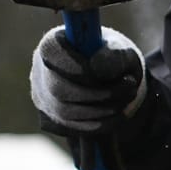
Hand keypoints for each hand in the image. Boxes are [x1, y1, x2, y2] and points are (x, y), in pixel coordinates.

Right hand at [29, 25, 145, 133]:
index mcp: (53, 43)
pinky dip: (100, 123)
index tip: (108, 73)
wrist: (114, 77)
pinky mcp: (55, 117)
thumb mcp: (122, 49)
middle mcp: (41, 70)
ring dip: (102, 110)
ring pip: (65, 111)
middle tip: (129, 88)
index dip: (78, 66)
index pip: (51, 52)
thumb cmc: (115, 57)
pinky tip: (120, 113)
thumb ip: (114, 53)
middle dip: (98, 93)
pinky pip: (73, 127)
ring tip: (129, 98)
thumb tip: (97, 67)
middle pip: (58, 88)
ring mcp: (44, 97)